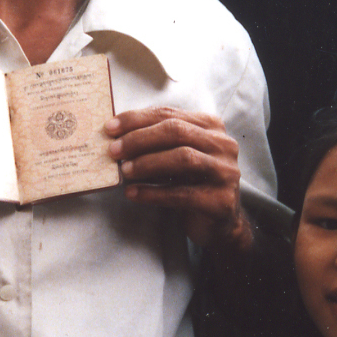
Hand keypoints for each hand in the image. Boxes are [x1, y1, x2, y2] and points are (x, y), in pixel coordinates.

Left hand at [105, 107, 251, 251]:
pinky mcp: (221, 201)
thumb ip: (156, 142)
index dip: (137, 119)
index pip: (169, 114)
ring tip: (124, 171)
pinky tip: (133, 193)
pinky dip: (153, 193)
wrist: (217, 222)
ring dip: (147, 163)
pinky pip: (182, 194)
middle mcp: (223, 145)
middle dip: (139, 139)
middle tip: (113, 151)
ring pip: (183, 158)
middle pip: (177, 131)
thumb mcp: (175, 156)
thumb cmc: (190, 183)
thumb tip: (116, 134)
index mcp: (211, 126)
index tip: (110, 128)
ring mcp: (226, 172)